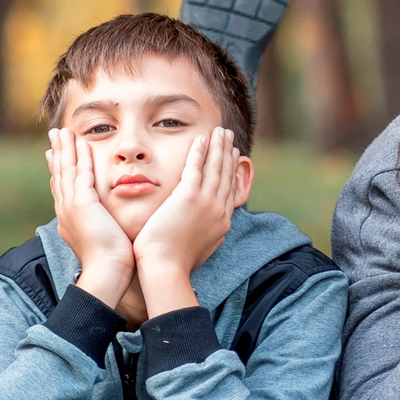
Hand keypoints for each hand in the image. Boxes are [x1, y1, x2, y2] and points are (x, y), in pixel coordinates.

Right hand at [51, 128, 135, 305]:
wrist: (106, 273)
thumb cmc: (110, 264)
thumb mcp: (102, 242)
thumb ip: (101, 229)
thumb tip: (107, 226)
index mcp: (69, 220)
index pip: (62, 190)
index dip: (58, 171)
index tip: (56, 157)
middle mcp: (65, 211)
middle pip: (59, 176)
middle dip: (57, 155)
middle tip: (54, 136)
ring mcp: (71, 206)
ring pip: (66, 170)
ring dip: (65, 148)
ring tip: (61, 131)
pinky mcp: (82, 203)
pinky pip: (80, 173)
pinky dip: (79, 156)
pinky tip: (80, 141)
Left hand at [131, 129, 245, 315]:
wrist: (165, 268)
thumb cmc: (176, 264)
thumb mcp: (203, 251)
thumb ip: (212, 238)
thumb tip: (219, 234)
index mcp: (222, 223)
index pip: (229, 190)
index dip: (232, 171)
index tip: (234, 157)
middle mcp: (218, 210)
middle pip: (226, 174)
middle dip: (228, 152)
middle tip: (229, 136)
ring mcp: (206, 202)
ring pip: (215, 167)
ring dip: (218, 146)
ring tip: (220, 131)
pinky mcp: (189, 196)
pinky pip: (196, 166)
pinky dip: (200, 151)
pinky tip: (201, 138)